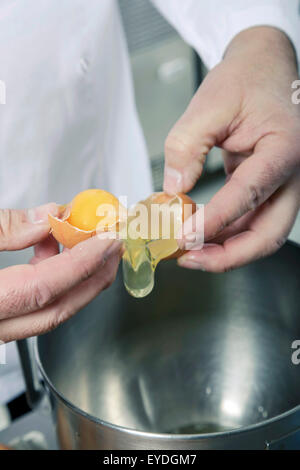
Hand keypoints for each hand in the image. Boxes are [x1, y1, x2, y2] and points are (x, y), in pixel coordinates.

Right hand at [0, 204, 121, 341]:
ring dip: (73, 275)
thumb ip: (3, 229)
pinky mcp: (0, 316)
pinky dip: (48, 275)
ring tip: (86, 242)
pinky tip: (49, 247)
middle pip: (57, 309)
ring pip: (47, 309)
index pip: (45, 288)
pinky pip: (32, 302)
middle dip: (93, 277)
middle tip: (114, 249)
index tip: (108, 241)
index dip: (83, 262)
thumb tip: (45, 219)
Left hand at [163, 26, 299, 271]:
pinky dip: (226, 233)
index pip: (250, 193)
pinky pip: (251, 220)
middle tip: (191, 259)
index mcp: (283, 148)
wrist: (264, 68)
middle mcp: (291, 174)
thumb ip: (187, 146)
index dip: (216, 220)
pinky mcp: (268, 188)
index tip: (184, 236)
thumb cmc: (246, 79)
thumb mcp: (210, 103)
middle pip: (270, 234)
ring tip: (187, 251)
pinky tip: (199, 233)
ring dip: (226, 249)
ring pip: (261, 233)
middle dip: (229, 255)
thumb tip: (173, 191)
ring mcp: (282, 184)